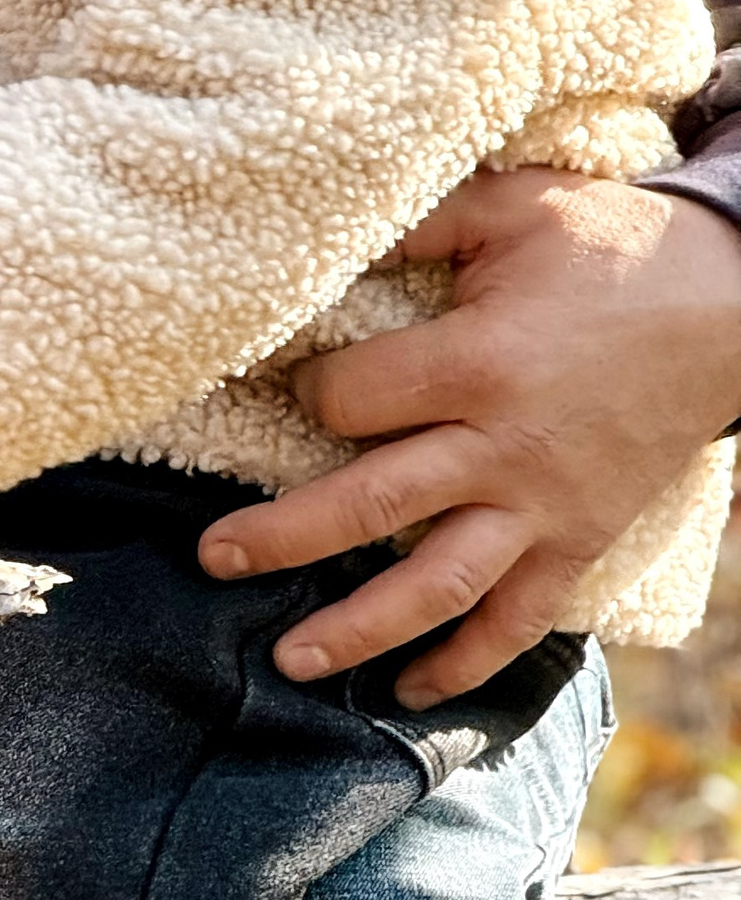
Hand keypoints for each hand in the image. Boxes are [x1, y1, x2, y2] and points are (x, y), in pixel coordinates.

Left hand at [198, 170, 740, 705]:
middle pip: (372, 506)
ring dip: (360, 630)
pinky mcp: (578, 540)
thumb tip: (325, 235)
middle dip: (283, 538)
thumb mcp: (510, 207)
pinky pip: (519, 619)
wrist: (729, 307)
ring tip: (291, 660)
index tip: (282, 382)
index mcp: (478, 362)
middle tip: (211, 558)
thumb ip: (416, 222)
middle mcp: (504, 449)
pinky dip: (467, 664)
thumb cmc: (608, 248)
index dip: (306, 390)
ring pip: (437, 586)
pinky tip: (411, 693)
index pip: (352, 399)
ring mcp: (543, 506)